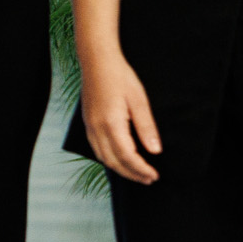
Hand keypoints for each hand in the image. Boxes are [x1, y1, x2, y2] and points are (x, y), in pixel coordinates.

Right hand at [80, 51, 163, 184]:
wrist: (97, 62)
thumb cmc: (120, 77)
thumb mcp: (139, 100)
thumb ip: (146, 127)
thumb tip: (155, 150)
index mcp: (111, 124)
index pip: (127, 156)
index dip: (141, 169)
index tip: (154, 175)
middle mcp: (97, 129)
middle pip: (114, 162)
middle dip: (132, 174)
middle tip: (149, 179)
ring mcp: (90, 127)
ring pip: (103, 158)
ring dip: (120, 169)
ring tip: (136, 173)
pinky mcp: (88, 123)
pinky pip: (97, 149)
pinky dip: (109, 159)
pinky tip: (119, 159)